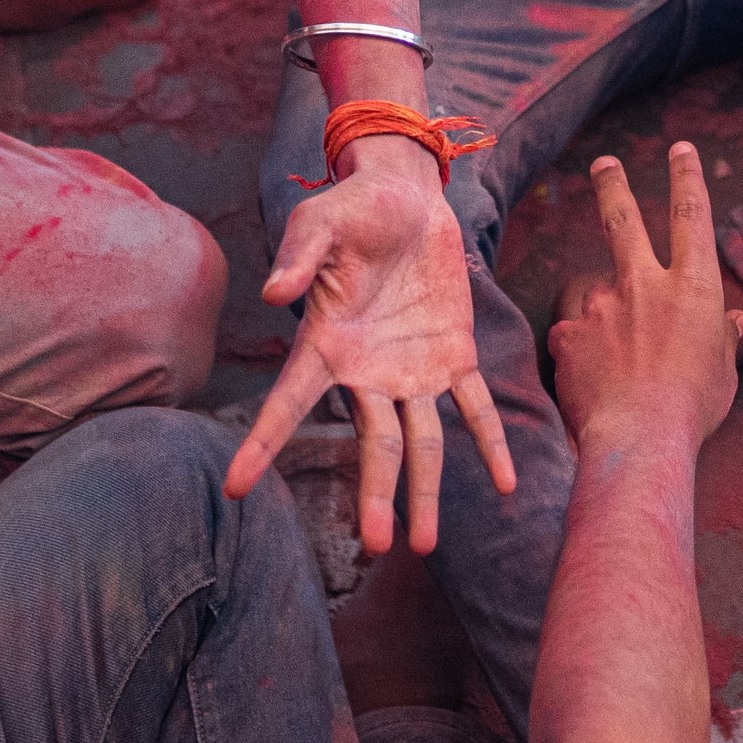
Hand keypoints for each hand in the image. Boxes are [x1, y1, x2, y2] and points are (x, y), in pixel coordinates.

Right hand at [225, 151, 517, 554]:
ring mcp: (414, 372)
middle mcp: (367, 374)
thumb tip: (273, 295)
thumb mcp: (318, 222)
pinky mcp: (455, 357)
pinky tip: (506, 483)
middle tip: (376, 546)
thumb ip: (297, 256)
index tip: (236, 489)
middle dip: (374, 495)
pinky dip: (492, 443)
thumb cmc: (351, 208)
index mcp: (325, 347)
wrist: (409, 197)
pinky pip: (475, 408)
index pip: (287, 404)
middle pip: (371, 446)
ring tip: (423, 546)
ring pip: (422, 444)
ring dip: (424, 493)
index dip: (261, 445)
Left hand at [547, 142, 742, 453]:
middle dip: (613, 185)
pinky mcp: (569, 333)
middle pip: (623, 220)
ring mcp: (602, 306)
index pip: (691, 215)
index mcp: (693, 287)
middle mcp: (644, 284)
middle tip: (604, 163)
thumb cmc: (693, 409)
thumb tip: (736, 322)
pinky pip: (574, 337)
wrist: (640, 439)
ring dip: (606, 321)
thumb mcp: (723, 372)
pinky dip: (582, 352)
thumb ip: (724, 339)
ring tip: (619, 369)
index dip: (687, 178)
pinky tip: (593, 383)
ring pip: (599, 296)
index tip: (680, 149)